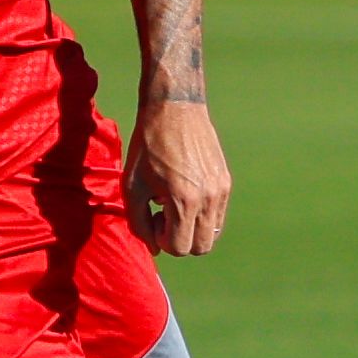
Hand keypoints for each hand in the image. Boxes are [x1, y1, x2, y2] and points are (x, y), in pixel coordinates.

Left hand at [125, 96, 231, 256]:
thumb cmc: (147, 146)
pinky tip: (185, 192)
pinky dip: (202, 214)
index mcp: (184, 200)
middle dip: (180, 240)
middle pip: (201, 247)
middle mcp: (208, 199)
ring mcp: (221, 190)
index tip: (153, 218)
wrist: (174, 109)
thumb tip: (155, 248)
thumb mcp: (131, 186)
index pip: (180, 248)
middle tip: (163, 215)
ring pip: (212, 233)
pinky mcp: (226, 182)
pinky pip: (218, 215)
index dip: (162, 241)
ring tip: (174, 204)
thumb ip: (139, 222)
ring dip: (192, 228)